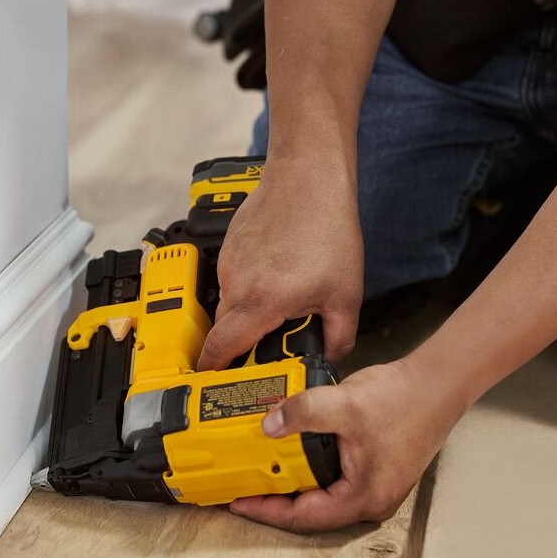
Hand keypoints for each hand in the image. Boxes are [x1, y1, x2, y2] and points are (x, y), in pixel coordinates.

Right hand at [197, 158, 363, 370]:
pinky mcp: (229, 246)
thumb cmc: (327, 230)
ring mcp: (229, 263)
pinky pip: (232, 277)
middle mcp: (236, 284)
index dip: (214, 368)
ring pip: (230, 301)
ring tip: (283, 292)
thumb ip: (339, 336)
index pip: (221, 347)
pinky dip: (250, 282)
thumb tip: (332, 356)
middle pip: (224, 328)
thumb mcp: (345, 294)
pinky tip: (277, 270)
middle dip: (240, 339)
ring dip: (249, 307)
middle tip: (267, 338)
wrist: (309, 178)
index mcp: (260, 302)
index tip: (211, 379)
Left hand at [229, 359, 466, 532]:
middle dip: (274, 499)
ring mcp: (373, 487)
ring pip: (320, 495)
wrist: (438, 383)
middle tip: (243, 485)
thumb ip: (303, 413)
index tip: (237, 502)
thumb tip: (268, 425)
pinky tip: (290, 453)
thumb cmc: (406, 400)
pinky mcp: (373, 471)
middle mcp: (369, 500)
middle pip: (310, 512)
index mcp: (363, 498)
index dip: (266, 510)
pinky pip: (331, 479)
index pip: (303, 517)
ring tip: (260, 470)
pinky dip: (307, 470)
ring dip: (290, 483)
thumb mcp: (345, 404)